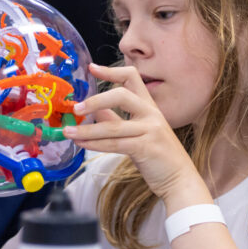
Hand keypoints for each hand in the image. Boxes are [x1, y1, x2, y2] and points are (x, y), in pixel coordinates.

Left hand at [62, 63, 199, 201]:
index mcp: (149, 105)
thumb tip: (95, 111)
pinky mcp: (146, 148)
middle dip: (95, 101)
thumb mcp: (138, 132)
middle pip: (121, 95)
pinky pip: (114, 144)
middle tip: (76, 108)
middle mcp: (151, 113)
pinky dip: (95, 144)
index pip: (131, 77)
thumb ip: (117, 119)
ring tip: (68, 132)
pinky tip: (82, 144)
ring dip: (86, 129)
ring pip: (113, 126)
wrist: (179, 179)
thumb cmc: (158, 156)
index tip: (92, 68)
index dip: (111, 71)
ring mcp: (150, 130)